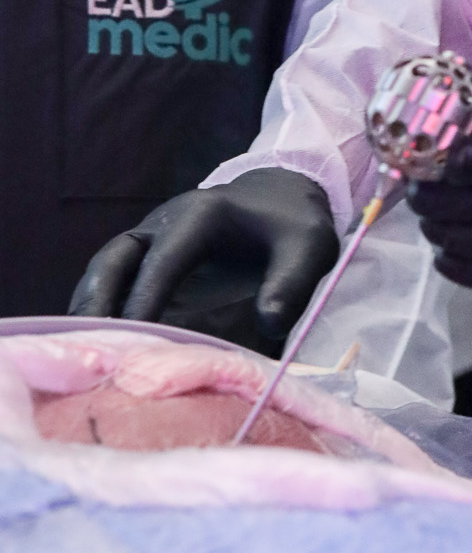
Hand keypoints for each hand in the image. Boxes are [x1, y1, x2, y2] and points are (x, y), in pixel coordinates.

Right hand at [68, 168, 338, 342]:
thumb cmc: (293, 225)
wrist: (283, 197)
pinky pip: (114, 280)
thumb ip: (292, 282)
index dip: (145, 296)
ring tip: (80, 355)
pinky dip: (101, 309)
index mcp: (201, 216)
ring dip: (89, 308)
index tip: (132, 335)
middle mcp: (164, 223)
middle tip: (84, 350)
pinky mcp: (148, 258)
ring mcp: (151, 239)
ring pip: (106, 269)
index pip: (164, 258)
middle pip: (115, 258)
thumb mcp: (308, 247)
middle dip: (96, 301)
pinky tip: (98, 347)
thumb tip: (270, 323)